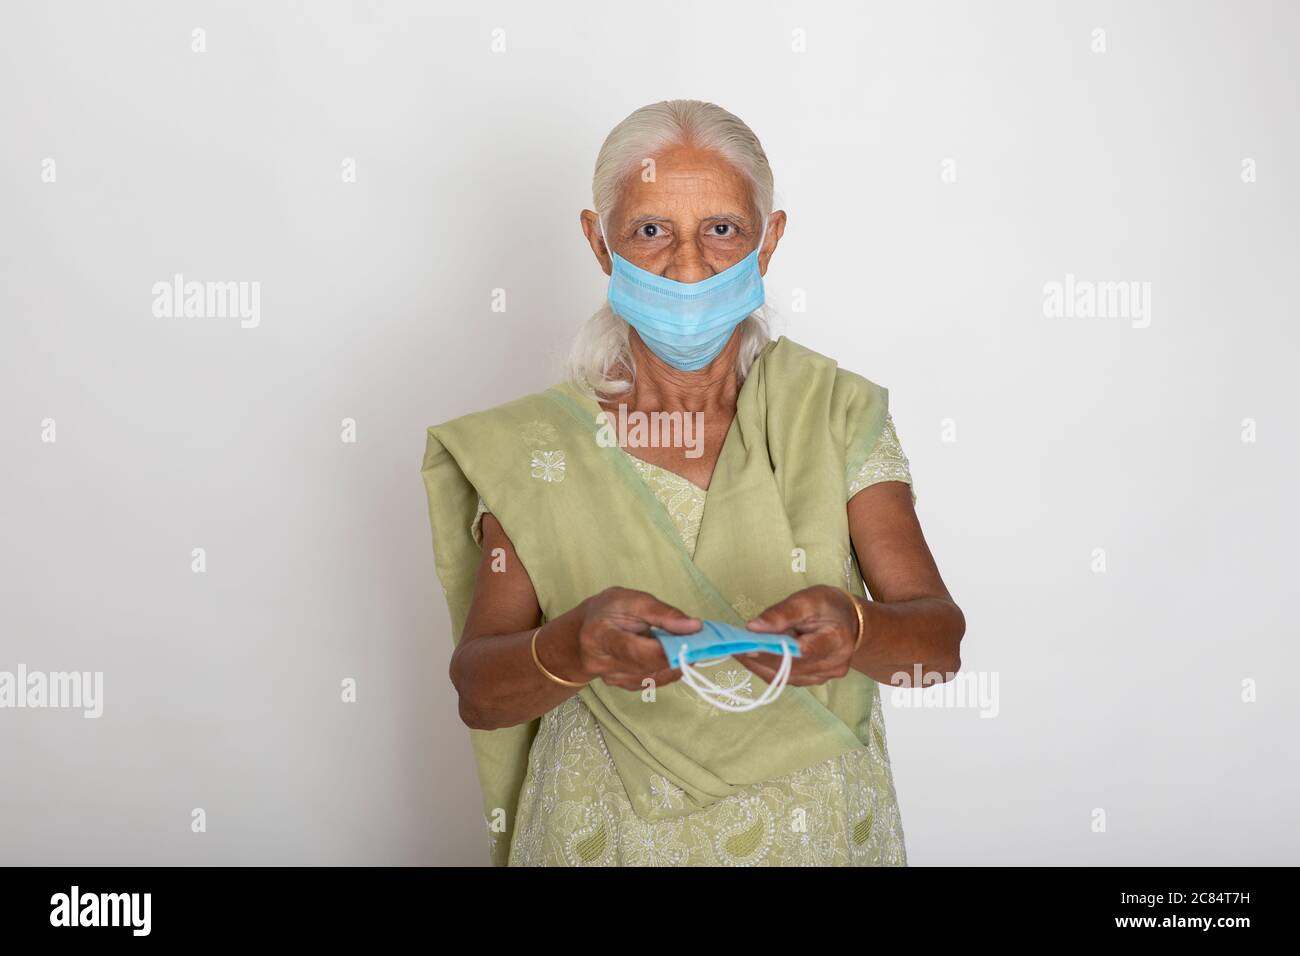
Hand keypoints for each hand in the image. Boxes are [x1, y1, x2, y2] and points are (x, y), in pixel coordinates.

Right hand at [564, 587, 699, 691]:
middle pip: (650, 667)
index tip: (694, 639)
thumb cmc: (608, 611)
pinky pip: (656, 680)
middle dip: (679, 654)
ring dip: (677, 661)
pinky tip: (675, 653)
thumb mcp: (633, 600)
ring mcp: (615, 680)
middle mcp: (604, 665)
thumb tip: (695, 627)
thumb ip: (663, 614)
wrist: (584, 633)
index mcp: (601, 637)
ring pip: (657, 676)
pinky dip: (670, 667)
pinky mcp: (626, 686)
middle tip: (699, 639)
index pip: (636, 651)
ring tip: (685, 642)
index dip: (667, 650)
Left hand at [741, 585, 861, 686]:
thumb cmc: (829, 606)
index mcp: (837, 640)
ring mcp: (823, 677)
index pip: (804, 651)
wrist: (849, 623)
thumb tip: (753, 627)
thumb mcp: (809, 599)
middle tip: (733, 645)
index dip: (774, 651)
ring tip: (737, 650)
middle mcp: (833, 664)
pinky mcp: (813, 681)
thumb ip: (783, 613)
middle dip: (759, 657)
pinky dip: (766, 668)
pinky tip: (751, 657)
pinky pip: (786, 679)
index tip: (748, 646)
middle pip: (790, 667)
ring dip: (758, 665)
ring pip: (785, 677)